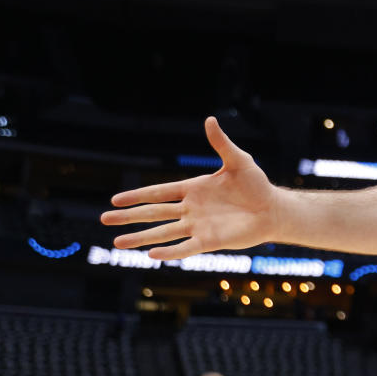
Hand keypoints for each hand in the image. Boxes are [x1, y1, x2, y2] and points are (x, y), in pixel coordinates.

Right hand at [100, 117, 282, 258]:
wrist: (272, 209)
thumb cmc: (256, 184)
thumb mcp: (238, 160)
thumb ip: (221, 143)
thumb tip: (209, 120)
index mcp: (193, 188)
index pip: (159, 192)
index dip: (137, 195)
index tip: (115, 198)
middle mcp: (190, 209)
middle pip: (153, 213)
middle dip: (129, 217)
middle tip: (104, 219)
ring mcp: (198, 226)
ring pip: (163, 233)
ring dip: (140, 238)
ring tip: (117, 243)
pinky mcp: (209, 241)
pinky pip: (185, 247)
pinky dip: (170, 252)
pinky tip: (151, 255)